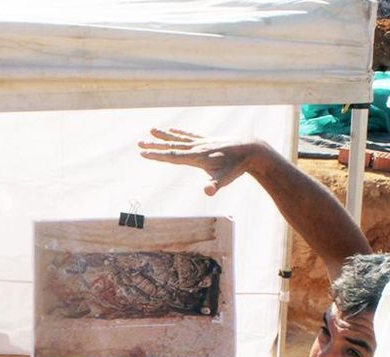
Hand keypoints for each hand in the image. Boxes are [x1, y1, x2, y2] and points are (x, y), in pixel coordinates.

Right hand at [138, 128, 268, 195]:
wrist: (251, 150)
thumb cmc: (237, 167)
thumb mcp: (226, 179)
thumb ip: (215, 185)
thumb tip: (208, 192)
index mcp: (197, 157)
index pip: (173, 157)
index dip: (157, 155)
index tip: (143, 153)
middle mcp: (197, 147)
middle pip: (171, 146)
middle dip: (155, 146)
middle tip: (139, 143)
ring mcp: (202, 142)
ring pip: (178, 138)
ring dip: (164, 136)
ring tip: (151, 130)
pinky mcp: (207, 140)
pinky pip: (189, 136)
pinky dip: (179, 133)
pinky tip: (172, 130)